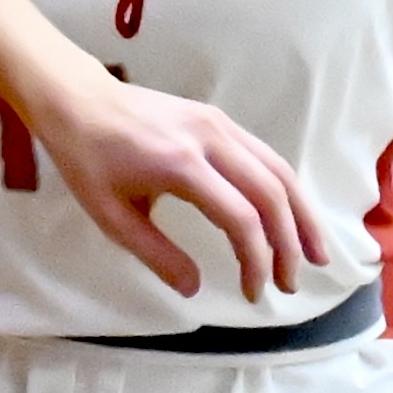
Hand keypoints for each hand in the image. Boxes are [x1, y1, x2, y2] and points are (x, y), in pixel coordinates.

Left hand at [27, 73, 327, 304]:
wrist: (78, 100)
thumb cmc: (87, 159)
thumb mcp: (110, 216)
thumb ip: (156, 254)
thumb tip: (193, 290)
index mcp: (181, 165)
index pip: (240, 218)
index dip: (255, 261)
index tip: (252, 293)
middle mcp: (210, 139)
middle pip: (271, 194)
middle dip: (289, 244)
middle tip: (291, 283)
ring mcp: (219, 124)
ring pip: (278, 170)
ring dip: (302, 215)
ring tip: (315, 253)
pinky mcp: (219, 120)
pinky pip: (264, 156)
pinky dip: (284, 190)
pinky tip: (290, 217)